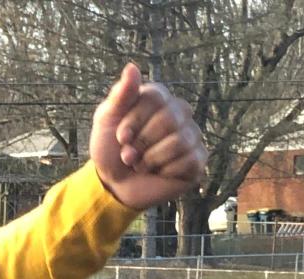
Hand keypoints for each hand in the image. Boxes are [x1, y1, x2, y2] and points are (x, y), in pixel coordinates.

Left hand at [90, 62, 206, 210]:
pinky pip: (189, 161)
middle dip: (142, 142)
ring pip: (179, 141)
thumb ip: (120, 95)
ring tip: (141, 164)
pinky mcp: (197, 160)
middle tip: (129, 155)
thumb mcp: (106, 121)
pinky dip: (166, 171)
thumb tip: (131, 67)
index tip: (120, 137)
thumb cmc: (110, 150)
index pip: (157, 97)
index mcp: (158, 99)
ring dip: (151, 159)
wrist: (113, 185)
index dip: (135, 120)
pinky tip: (159, 172)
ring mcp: (191, 136)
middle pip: (169, 118)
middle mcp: (179, 113)